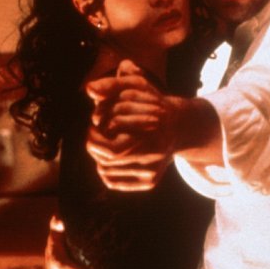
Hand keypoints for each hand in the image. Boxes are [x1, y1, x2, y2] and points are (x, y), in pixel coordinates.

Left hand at [86, 61, 178, 190]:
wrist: (180, 126)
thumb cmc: (155, 104)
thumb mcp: (136, 87)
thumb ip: (111, 85)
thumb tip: (89, 89)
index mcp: (152, 136)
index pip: (110, 148)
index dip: (95, 137)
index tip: (93, 125)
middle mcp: (154, 159)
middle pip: (107, 162)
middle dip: (95, 147)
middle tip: (93, 135)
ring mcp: (152, 173)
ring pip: (108, 173)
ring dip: (97, 158)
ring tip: (99, 144)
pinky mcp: (150, 183)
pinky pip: (115, 182)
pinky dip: (105, 172)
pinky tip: (104, 159)